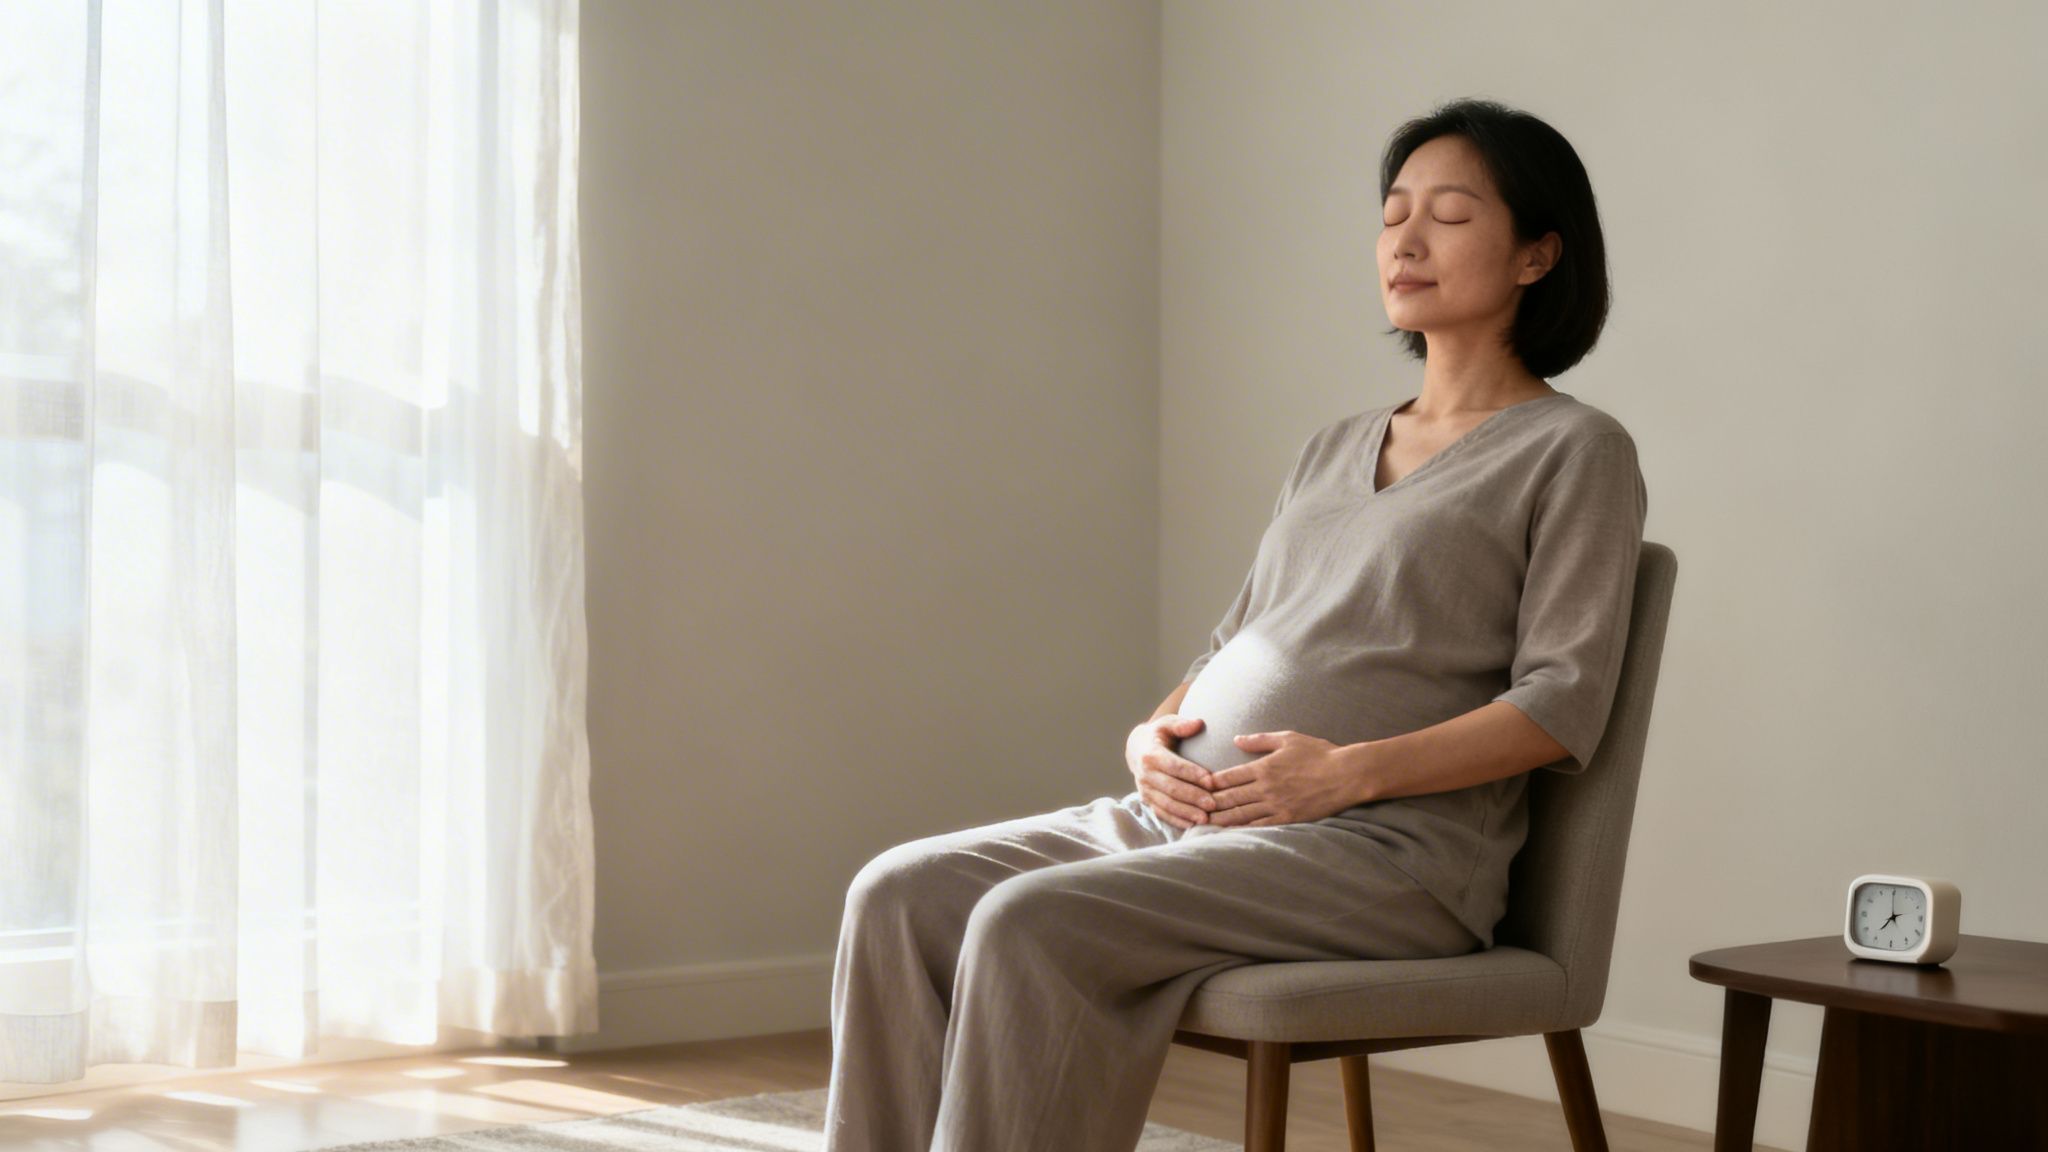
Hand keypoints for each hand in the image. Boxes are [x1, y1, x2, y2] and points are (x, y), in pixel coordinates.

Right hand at [1126, 715, 1216, 829]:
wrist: (1136, 749)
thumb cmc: (1159, 735)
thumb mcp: (1167, 724)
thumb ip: (1182, 724)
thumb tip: (1198, 723)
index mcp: (1151, 754)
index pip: (1174, 765)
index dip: (1192, 773)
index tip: (1211, 780)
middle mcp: (1145, 774)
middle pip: (1171, 788)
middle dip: (1193, 797)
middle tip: (1213, 804)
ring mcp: (1145, 790)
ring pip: (1167, 804)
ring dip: (1186, 812)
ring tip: (1205, 819)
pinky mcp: (1147, 801)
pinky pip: (1162, 813)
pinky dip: (1177, 820)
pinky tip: (1193, 825)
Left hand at [1205, 730, 1364, 826]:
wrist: (1346, 774)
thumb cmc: (1318, 752)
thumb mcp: (1288, 739)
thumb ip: (1259, 740)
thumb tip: (1236, 740)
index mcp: (1263, 767)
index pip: (1228, 777)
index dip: (1209, 783)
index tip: (1195, 786)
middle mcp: (1266, 788)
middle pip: (1229, 798)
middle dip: (1209, 804)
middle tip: (1191, 809)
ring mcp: (1276, 805)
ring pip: (1241, 815)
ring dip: (1221, 820)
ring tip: (1203, 824)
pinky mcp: (1287, 818)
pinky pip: (1260, 826)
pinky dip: (1243, 830)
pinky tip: (1231, 833)